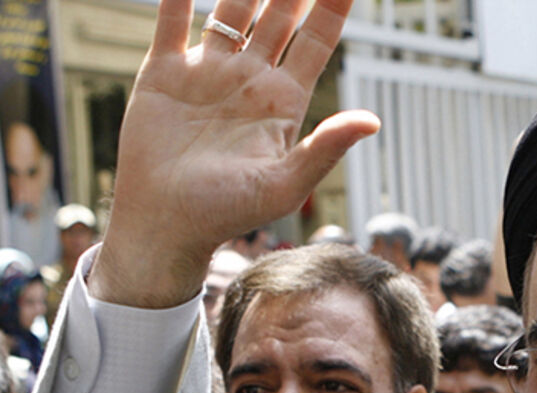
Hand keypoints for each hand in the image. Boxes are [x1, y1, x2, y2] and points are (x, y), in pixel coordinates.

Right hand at [91, 0, 379, 307]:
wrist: (164, 226)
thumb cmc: (226, 215)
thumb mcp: (284, 186)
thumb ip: (326, 150)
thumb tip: (372, 121)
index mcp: (284, 100)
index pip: (317, 37)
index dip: (334, 3)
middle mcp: (250, 78)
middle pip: (280, 11)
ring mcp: (208, 71)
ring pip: (231, 6)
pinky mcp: (164, 72)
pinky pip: (172, 19)